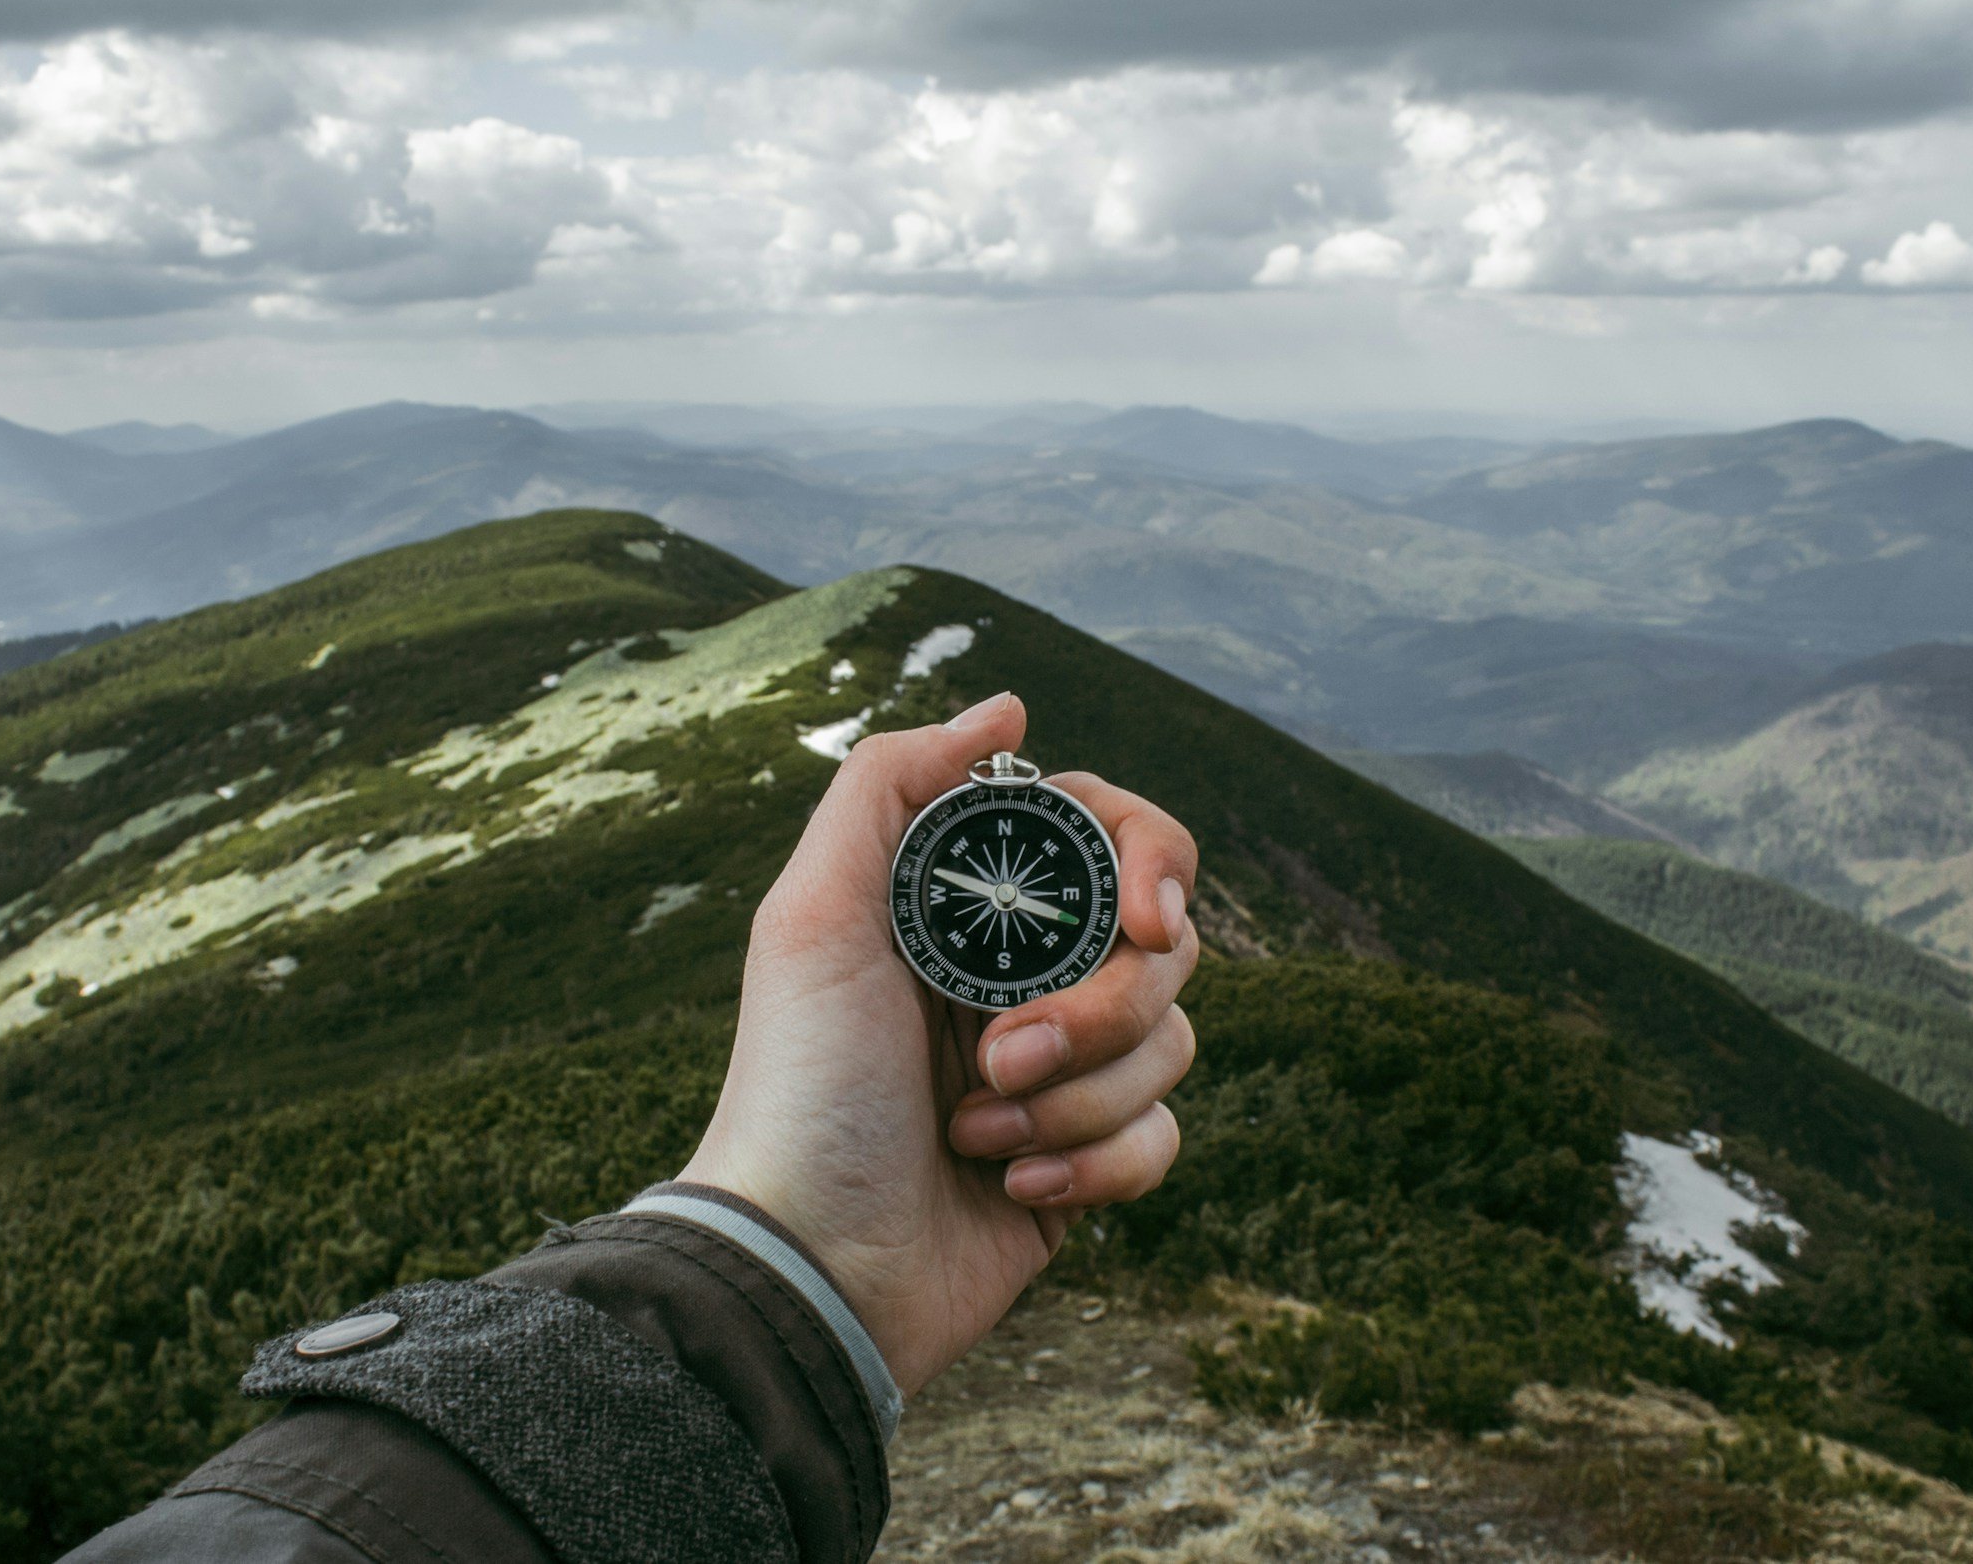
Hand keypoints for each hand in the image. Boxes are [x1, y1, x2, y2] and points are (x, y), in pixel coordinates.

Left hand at [679, 692, 1199, 1392]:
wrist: (809, 1263)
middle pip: (1163, 948)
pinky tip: (1012, 1188)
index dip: (1151, 866)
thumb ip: (894, 784)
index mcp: (970, 909)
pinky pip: (1163, 1138)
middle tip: (1000, 1056)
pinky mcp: (1085, 1164)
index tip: (1143, 920)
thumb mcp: (814, 914)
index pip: (1113, 841)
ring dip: (1077, 1099)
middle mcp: (1023, 978)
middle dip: (1095, 1011)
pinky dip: (1096, 1166)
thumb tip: (1011, 709)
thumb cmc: (800, 1086)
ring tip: (977, 1133)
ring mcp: (1060, 1073)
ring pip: (1172, 1044)